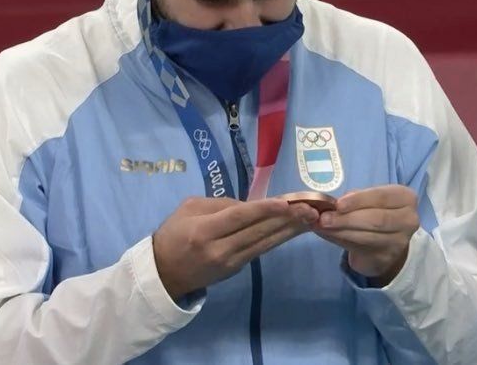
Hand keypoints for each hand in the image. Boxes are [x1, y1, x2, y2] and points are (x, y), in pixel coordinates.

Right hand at [153, 196, 318, 299]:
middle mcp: (220, 249)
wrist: (164, 274)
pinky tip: (294, 229)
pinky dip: (278, 238)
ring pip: (265, 243)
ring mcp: (231, 263)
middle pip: (259, 232)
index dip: (264, 209)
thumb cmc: (173, 234)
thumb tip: (249, 205)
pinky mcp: (237, 269)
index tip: (288, 202)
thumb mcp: (189, 208)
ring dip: (290, 230)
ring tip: (312, 218)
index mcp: (204, 231)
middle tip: (313, 209)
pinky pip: (260, 249)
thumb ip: (219, 204)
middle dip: (288, 220)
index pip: (239, 217)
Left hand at [312, 185, 419, 285]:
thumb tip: (328, 204)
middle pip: (376, 219)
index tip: (338, 203)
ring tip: (322, 226)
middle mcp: (408, 220)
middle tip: (324, 218)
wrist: (386, 239)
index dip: (359, 200)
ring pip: (367, 236)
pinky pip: (360, 249)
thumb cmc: (374, 210)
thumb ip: (352, 199)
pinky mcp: (386, 258)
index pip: (381, 197)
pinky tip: (328, 235)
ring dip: (340, 231)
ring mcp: (399, 242)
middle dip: (347, 218)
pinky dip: (341, 241)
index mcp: (405, 198)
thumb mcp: (368, 199)